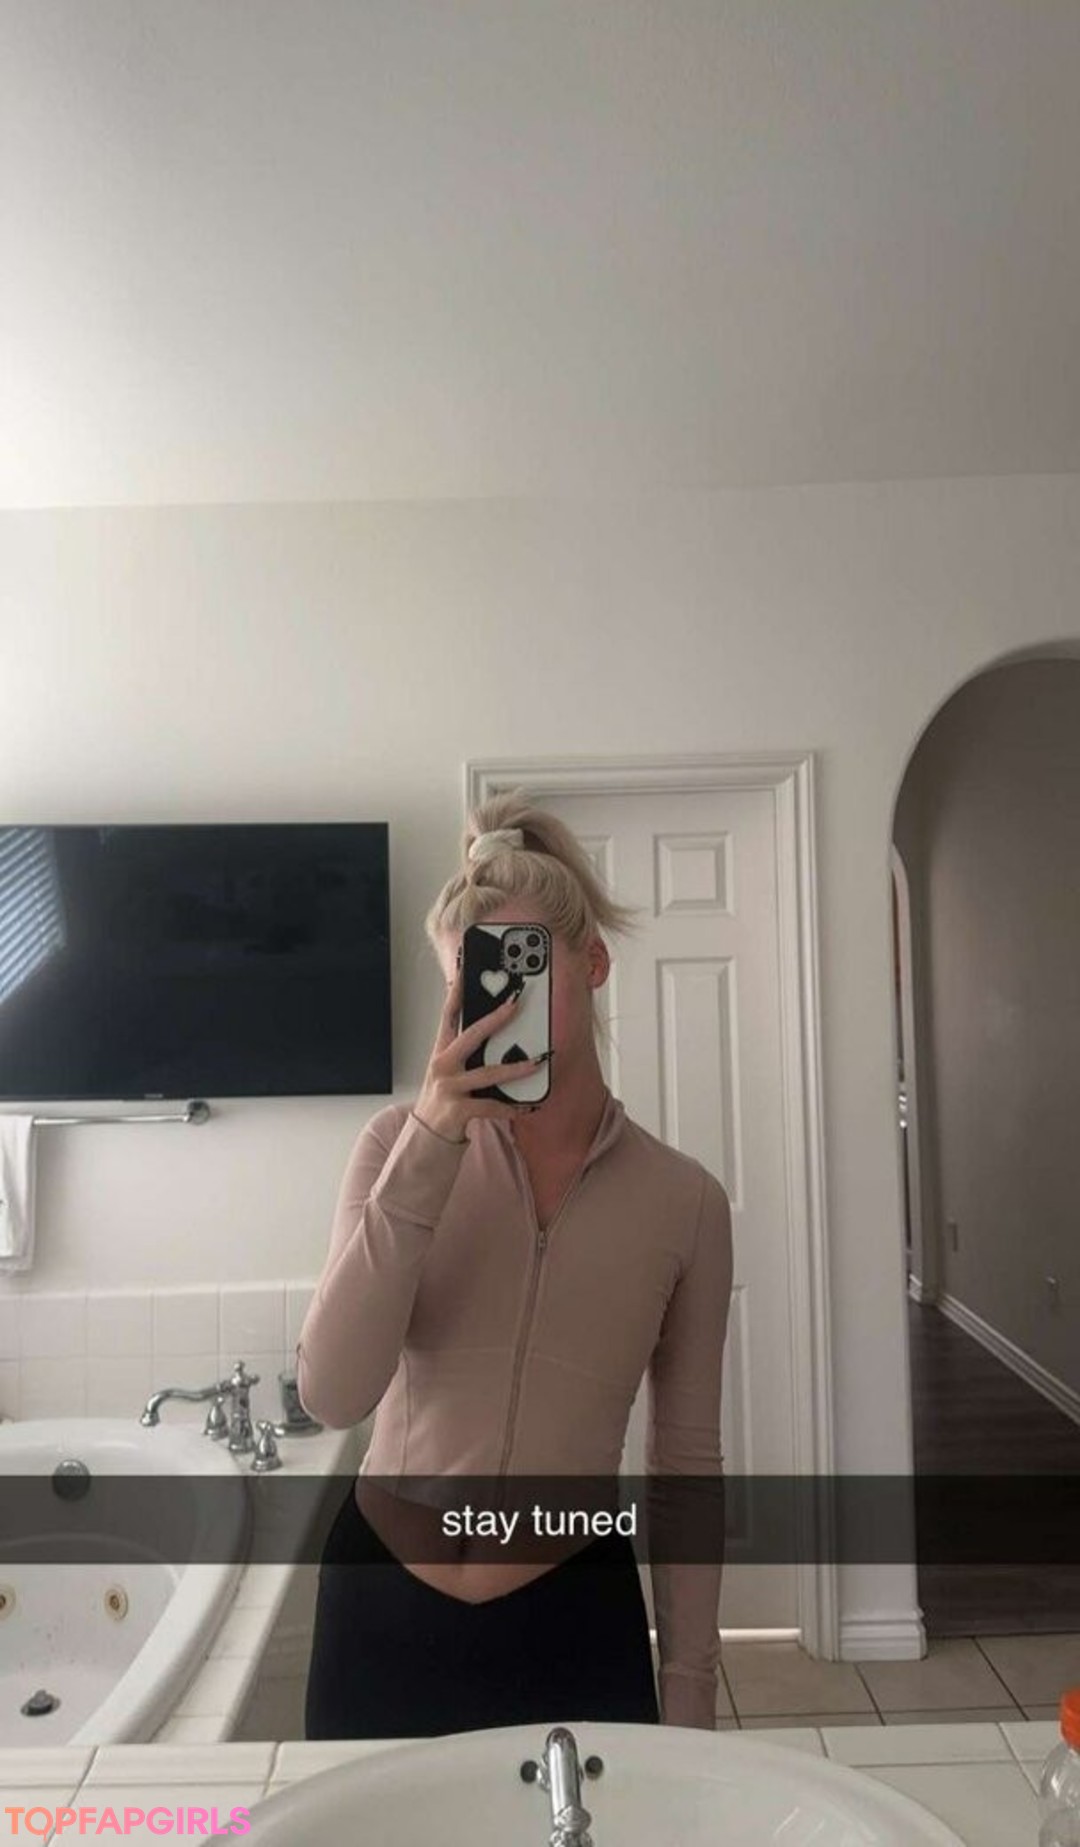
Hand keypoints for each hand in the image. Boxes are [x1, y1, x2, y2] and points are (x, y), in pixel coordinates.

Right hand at [413, 970, 545, 1142]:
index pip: (448, 1015)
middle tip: (515, 1003)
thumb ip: (465, 1053)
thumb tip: (494, 1030)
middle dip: (495, 1018)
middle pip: (471, 1035)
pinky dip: (511, 1108)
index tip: (465, 968)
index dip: (457, 991)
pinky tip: (527, 1106)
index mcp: (441, 1052)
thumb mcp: (449, 1072)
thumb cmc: (443, 1099)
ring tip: (538, 1062)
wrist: (426, 1137)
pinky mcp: (458, 1110)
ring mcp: (449, 1087)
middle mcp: (442, 1065)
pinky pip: (491, 1106)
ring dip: (516, 1068)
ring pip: (488, 1073)